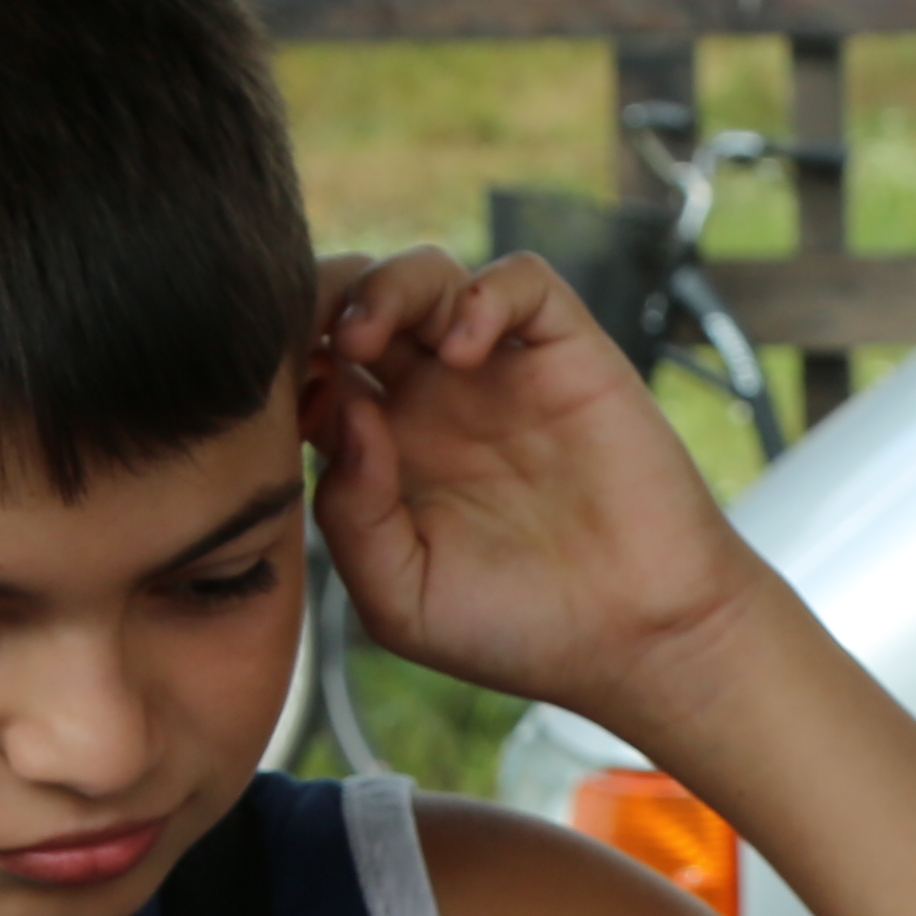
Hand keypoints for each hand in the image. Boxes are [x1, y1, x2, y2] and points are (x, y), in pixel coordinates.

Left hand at [307, 249, 771, 734]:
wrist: (639, 640)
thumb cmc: (521, 632)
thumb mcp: (399, 598)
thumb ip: (350, 516)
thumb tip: (343, 410)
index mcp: (383, 454)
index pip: (312, 371)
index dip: (283, 366)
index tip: (276, 401)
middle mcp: (434, 402)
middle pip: (358, 303)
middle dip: (322, 301)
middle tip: (313, 340)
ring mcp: (501, 373)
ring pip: (428, 275)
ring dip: (387, 287)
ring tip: (372, 339)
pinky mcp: (568, 354)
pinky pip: (520, 281)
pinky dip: (483, 293)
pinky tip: (465, 349)